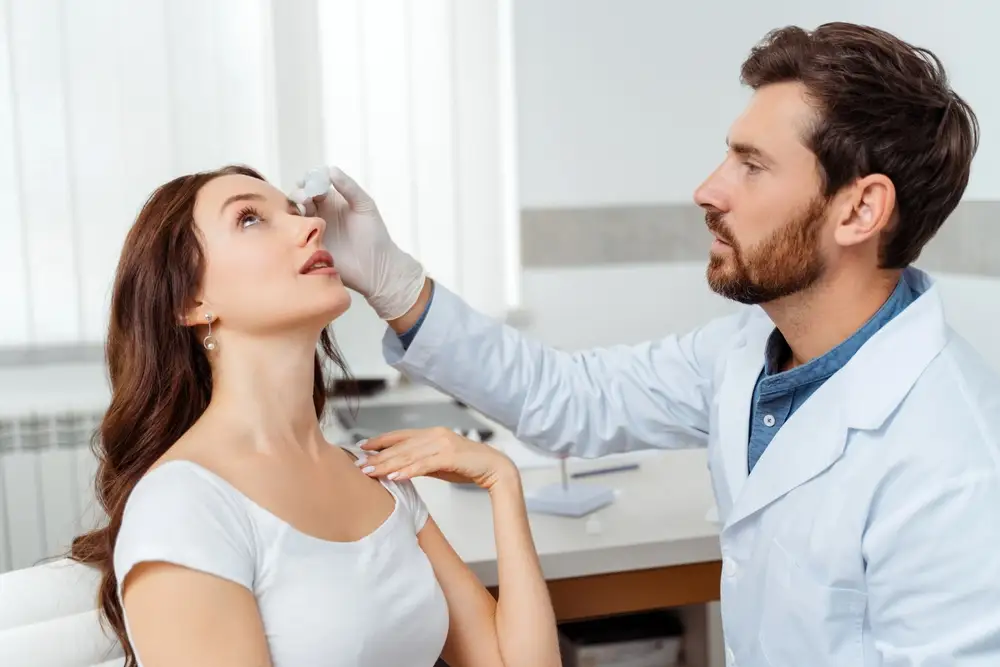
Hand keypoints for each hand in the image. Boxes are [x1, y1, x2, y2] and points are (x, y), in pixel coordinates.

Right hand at [289, 166, 425, 320]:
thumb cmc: (374, 235)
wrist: (376, 267)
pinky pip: (294, 235)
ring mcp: (313, 231)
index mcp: (332, 201)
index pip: (314, 185)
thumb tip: (331, 170)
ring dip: (294, 209)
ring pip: (295, 215)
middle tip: (304, 197)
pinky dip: (291, 228)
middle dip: (299, 193)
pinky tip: (298, 226)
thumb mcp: (365, 206)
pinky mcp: (308, 247)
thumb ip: (349, 188)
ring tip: (302, 209)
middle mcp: (319, 214)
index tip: (309, 180)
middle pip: (300, 198)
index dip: (309, 180)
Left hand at [357, 427, 518, 490]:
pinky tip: (394, 477)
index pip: (400, 436)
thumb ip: (421, 462)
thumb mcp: (440, 463)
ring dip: (387, 464)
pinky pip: (424, 464)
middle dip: (378, 457)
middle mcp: (435, 435)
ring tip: (370, 472)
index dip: (380, 441)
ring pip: (409, 455)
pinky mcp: (450, 455)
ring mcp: (443, 444)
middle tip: (359, 465)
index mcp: (432, 434)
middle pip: (400, 446)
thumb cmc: (468, 466)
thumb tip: (400, 468)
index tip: (362, 447)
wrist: (494, 468)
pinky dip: (408, 471)